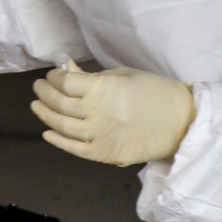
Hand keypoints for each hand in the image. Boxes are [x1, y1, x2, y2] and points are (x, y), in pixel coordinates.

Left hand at [31, 66, 195, 166]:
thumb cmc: (155, 92)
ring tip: (37, 106)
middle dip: (45, 93)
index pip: (67, 82)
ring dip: (46, 115)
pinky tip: (48, 133)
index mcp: (107, 88)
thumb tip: (66, 68)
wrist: (184, 123)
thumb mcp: (123, 75)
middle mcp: (101, 112)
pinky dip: (59, 142)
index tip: (53, 74)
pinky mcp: (107, 153)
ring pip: (64, 126)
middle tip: (38, 87)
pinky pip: (76, 149)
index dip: (55, 77)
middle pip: (61, 103)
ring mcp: (103, 135)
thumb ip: (92, 76)